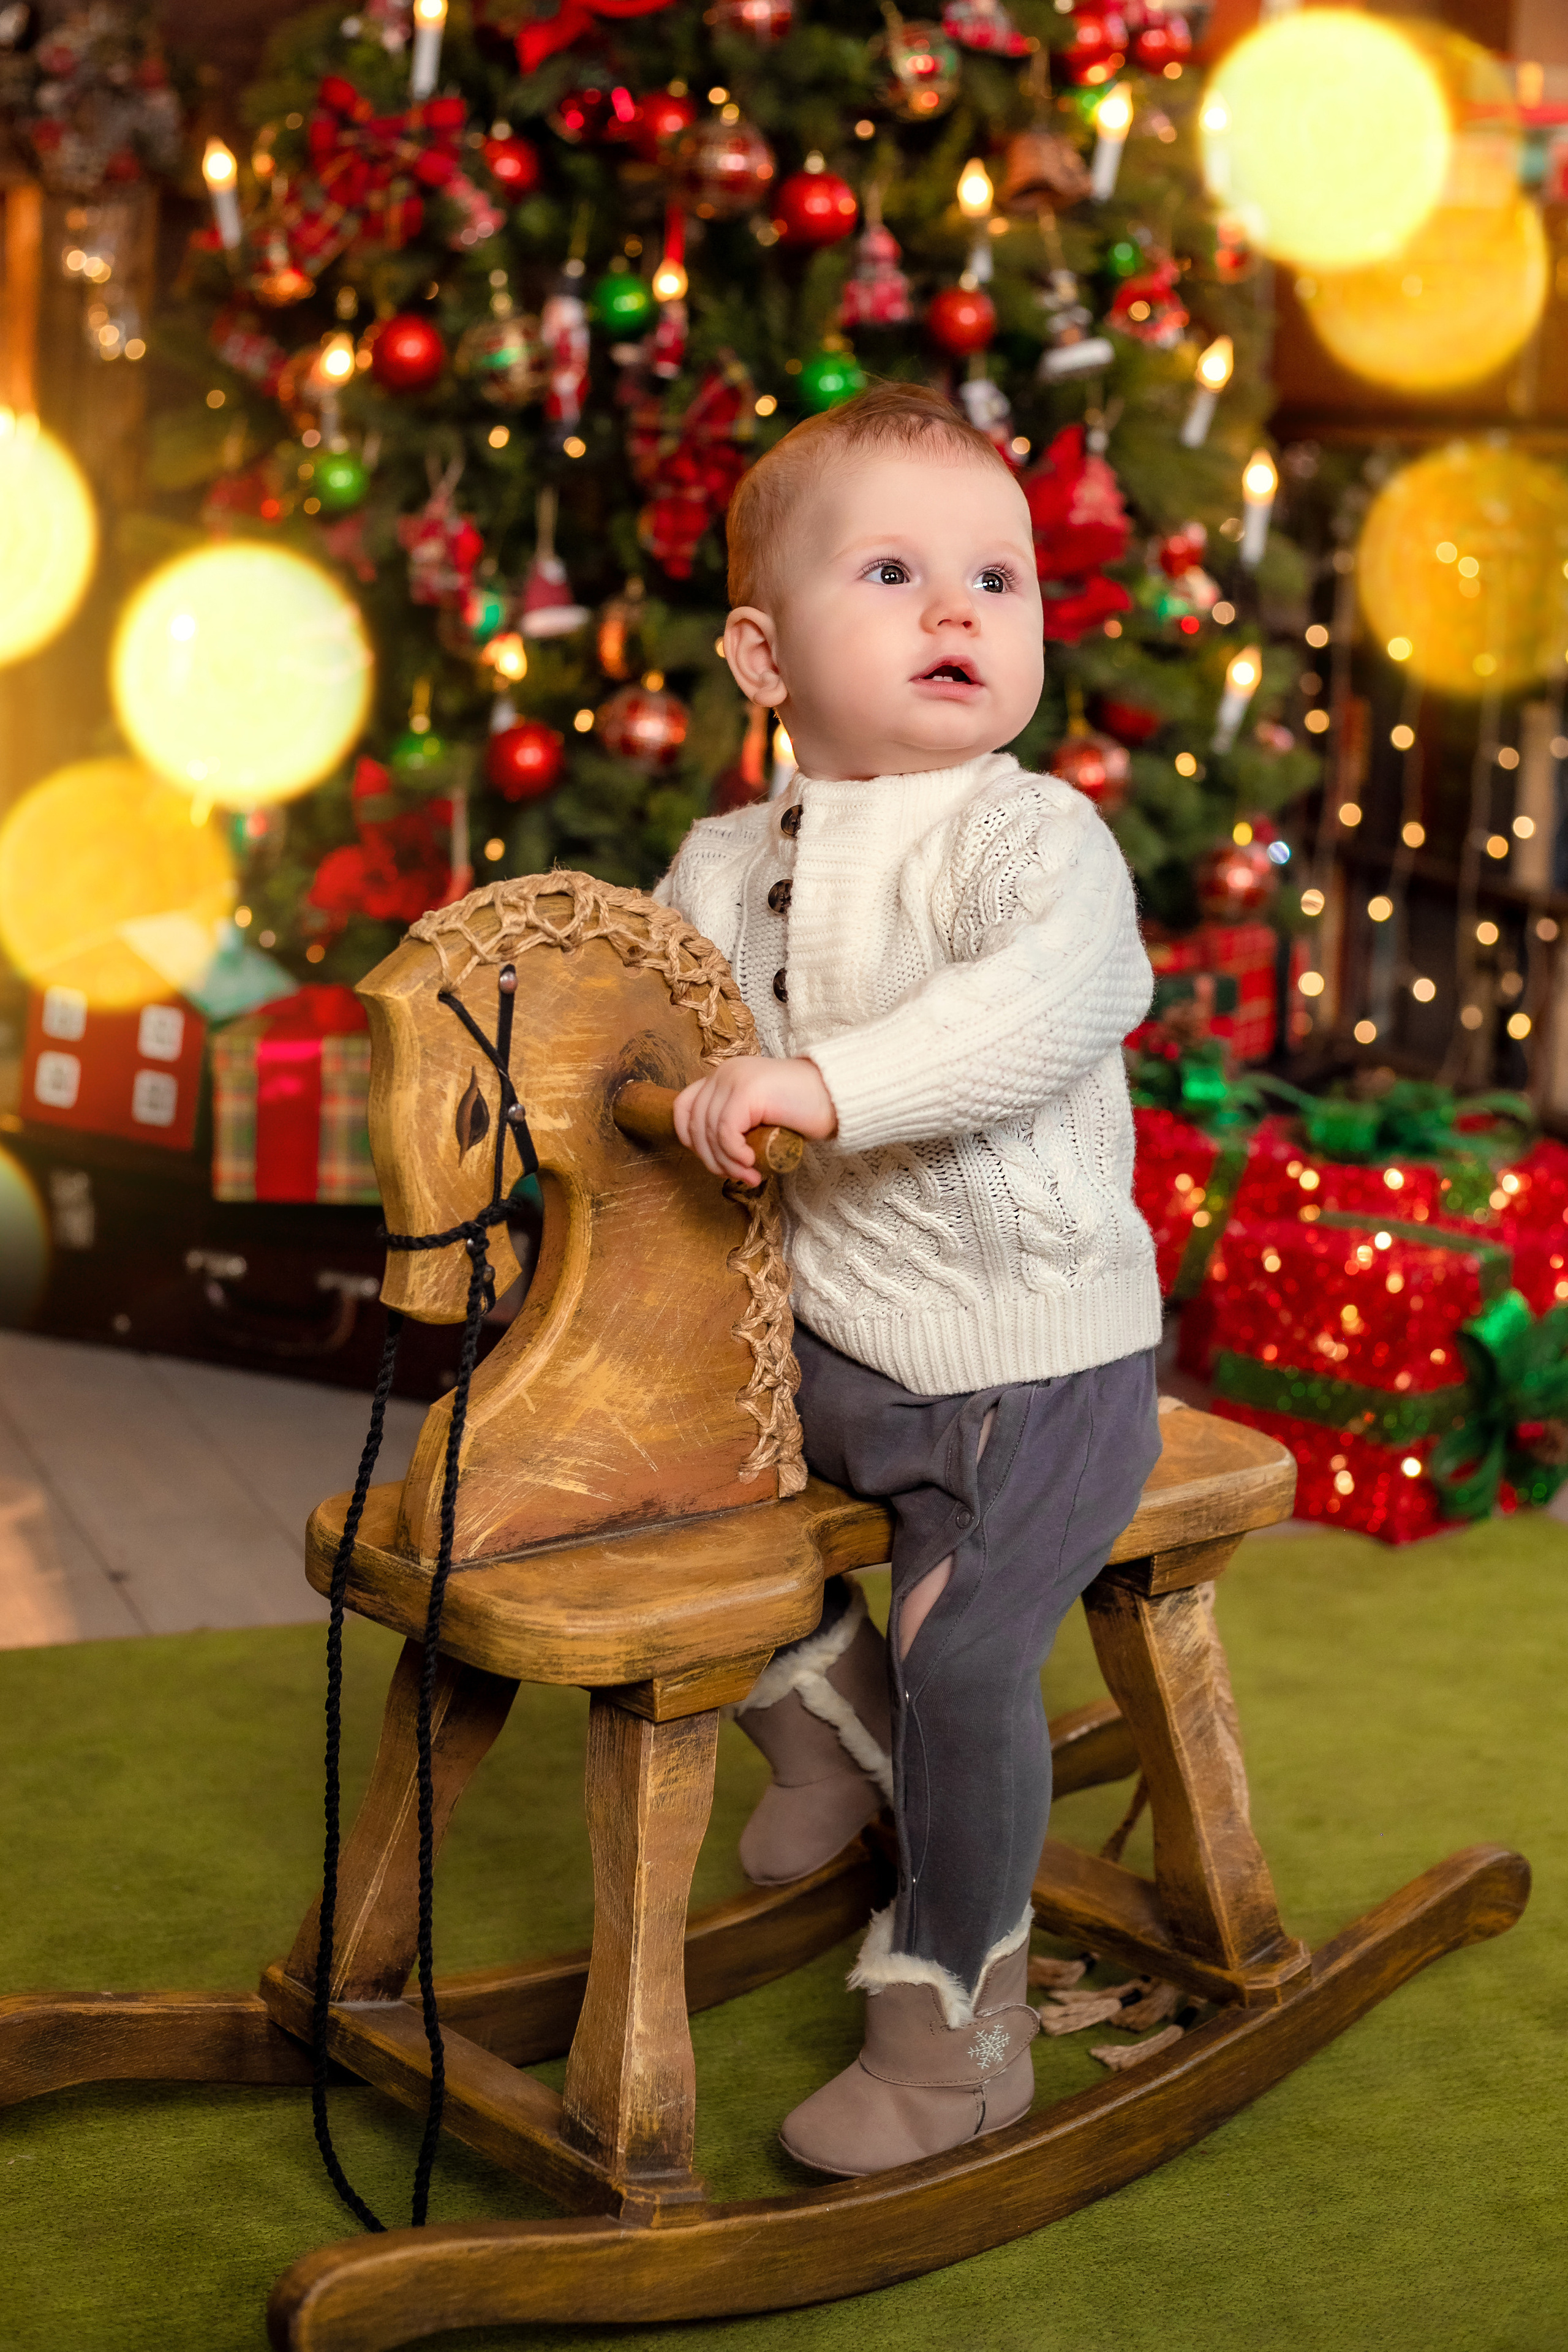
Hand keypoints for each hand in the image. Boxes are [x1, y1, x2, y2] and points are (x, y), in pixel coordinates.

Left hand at [674, 1056, 837, 1185]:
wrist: (838, 1096)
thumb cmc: (804, 1110)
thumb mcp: (759, 1115)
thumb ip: (736, 1122)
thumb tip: (712, 1155)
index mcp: (724, 1076)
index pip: (684, 1107)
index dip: (690, 1139)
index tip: (713, 1160)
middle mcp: (724, 1073)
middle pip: (694, 1124)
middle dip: (711, 1159)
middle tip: (738, 1176)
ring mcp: (734, 1078)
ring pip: (709, 1132)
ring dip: (727, 1163)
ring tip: (749, 1176)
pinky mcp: (746, 1091)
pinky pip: (725, 1131)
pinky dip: (734, 1154)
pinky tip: (751, 1163)